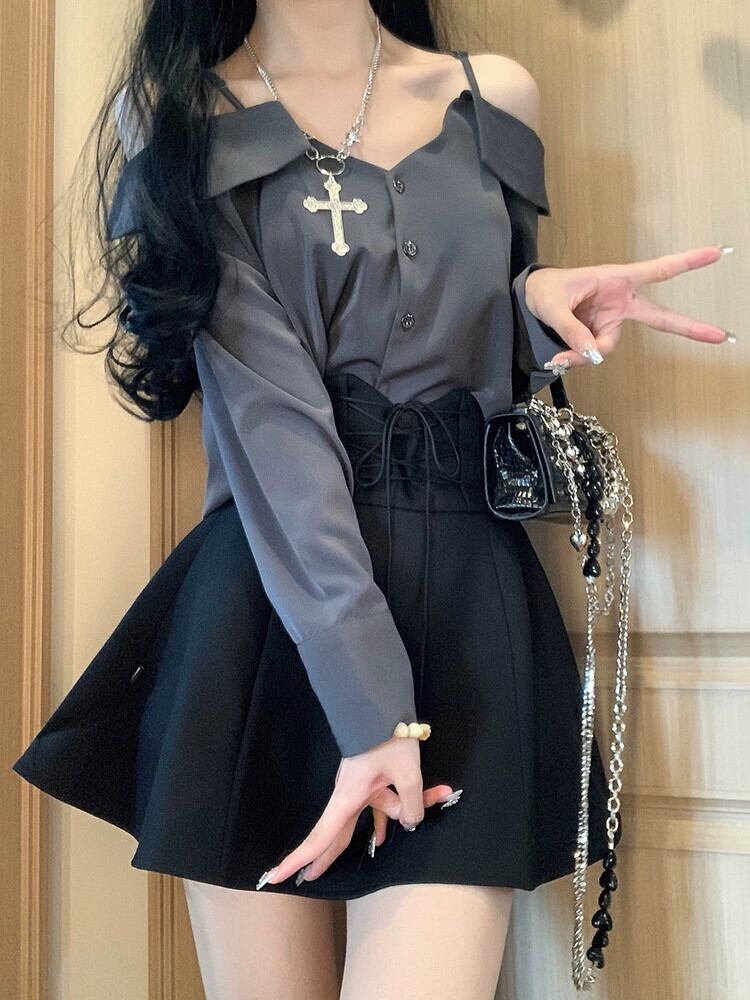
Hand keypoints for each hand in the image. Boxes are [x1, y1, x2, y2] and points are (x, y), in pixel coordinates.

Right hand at [257, 734, 454, 887]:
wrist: (382, 705)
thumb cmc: (387, 740)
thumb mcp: (405, 774)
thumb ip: (411, 805)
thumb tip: (410, 821)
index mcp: (347, 799)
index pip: (320, 837)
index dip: (299, 859)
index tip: (275, 876)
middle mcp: (350, 796)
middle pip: (339, 834)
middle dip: (330, 856)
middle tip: (311, 879)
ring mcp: (363, 787)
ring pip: (381, 810)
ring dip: (408, 807)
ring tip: (440, 794)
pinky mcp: (375, 777)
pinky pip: (391, 795)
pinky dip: (411, 796)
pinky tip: (435, 796)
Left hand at [525, 244, 735, 367]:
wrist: (531, 298)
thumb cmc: (546, 290)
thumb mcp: (553, 306)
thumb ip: (572, 330)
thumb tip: (593, 354)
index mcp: (617, 279)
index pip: (657, 271)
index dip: (686, 262)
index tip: (715, 253)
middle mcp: (620, 301)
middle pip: (661, 317)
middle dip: (690, 327)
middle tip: (721, 336)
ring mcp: (612, 320)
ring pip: (607, 347)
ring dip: (585, 353)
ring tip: (559, 352)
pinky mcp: (600, 334)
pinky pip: (595, 353)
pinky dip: (578, 357)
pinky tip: (561, 355)